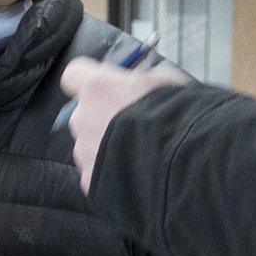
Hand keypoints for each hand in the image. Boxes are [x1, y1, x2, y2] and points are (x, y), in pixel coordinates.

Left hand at [61, 59, 185, 192]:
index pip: (74, 75)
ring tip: (139, 156)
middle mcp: (83, 118)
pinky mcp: (90, 181)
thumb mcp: (166, 82)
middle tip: (133, 127)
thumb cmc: (175, 116)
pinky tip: (135, 175)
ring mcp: (84, 152)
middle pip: (85, 115)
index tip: (104, 88)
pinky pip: (97, 173)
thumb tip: (140, 85)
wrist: (181, 164)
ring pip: (90, 146)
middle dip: (104, 119)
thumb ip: (142, 81)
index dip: (88, 81)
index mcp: (98, 89)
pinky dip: (113, 174)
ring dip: (108, 148)